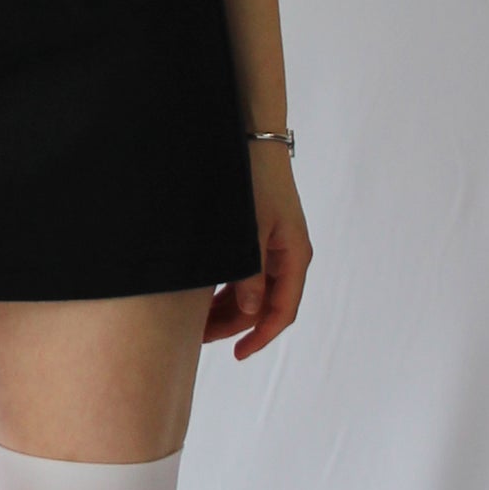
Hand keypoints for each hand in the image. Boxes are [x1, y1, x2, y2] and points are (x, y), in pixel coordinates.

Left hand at [204, 142, 310, 358]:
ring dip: (227, 307)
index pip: (283, 310)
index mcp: (293, 255)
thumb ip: (250, 272)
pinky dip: (226, 286)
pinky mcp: (259, 234)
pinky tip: (202, 294)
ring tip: (195, 320)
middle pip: (264, 304)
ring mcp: (273, 245)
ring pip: (253, 289)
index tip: (238, 354)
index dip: (261, 336)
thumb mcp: (250, 229)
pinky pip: (245, 271)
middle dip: (234, 324)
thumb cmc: (253, 178)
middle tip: (199, 337)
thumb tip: (251, 311)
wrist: (251, 135)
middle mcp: (287, 254)